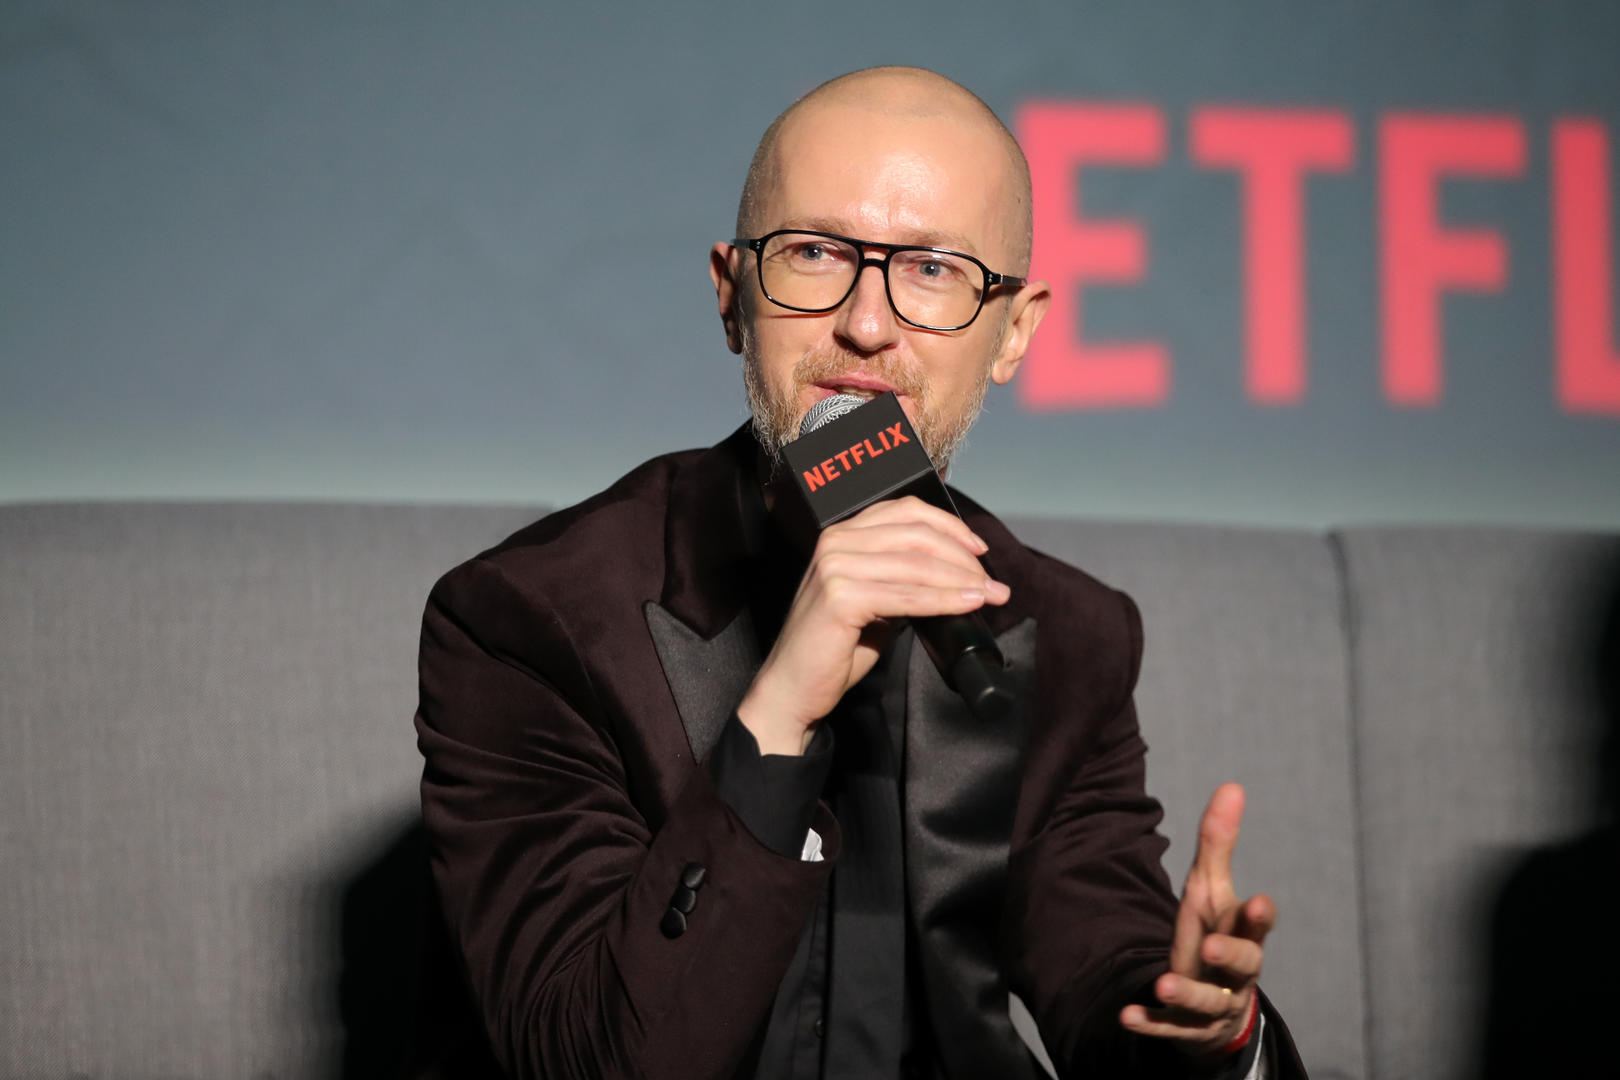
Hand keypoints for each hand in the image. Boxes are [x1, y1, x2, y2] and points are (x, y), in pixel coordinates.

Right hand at [736, 496, 1009, 754]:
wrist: (793, 687)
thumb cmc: (833, 647)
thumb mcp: (871, 600)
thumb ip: (900, 578)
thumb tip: (951, 573)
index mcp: (842, 535)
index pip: (905, 511)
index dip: (949, 526)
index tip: (979, 550)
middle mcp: (836, 542)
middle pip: (917, 535)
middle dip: (963, 557)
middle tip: (992, 582)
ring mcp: (835, 567)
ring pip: (917, 565)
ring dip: (962, 580)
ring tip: (991, 595)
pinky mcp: (840, 598)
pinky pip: (907, 596)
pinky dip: (944, 600)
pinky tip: (967, 605)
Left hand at [1120, 783, 1273, 1059]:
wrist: (1218, 1009)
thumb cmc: (1215, 935)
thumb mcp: (1213, 891)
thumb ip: (1219, 843)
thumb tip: (1231, 785)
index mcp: (1243, 935)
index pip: (1259, 925)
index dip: (1259, 916)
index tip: (1259, 902)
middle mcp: (1235, 972)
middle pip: (1245, 965)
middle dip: (1231, 954)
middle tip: (1211, 944)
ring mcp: (1213, 1003)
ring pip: (1207, 1001)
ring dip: (1187, 991)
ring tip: (1163, 983)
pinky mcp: (1186, 1027)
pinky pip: (1169, 1028)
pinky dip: (1151, 1023)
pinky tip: (1128, 1015)